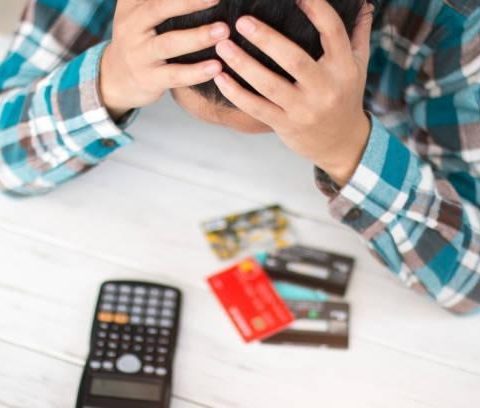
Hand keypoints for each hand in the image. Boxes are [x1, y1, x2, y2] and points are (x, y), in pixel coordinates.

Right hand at [100, 0, 228, 118]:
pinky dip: (196, 72)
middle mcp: (132, 27)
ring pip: (169, 44)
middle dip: (189, 2)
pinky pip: (175, 75)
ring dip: (198, 37)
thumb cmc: (138, 40)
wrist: (115, 78)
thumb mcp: (137, 11)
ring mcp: (140, 54)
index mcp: (133, 6)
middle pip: (159, 9)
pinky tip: (216, 68)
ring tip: (223, 31)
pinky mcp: (149, 79)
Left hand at [213, 0, 374, 185]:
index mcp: (344, 67)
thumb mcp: (358, 66)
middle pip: (293, 59)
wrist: (341, 143)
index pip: (332, 31)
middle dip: (266, 39)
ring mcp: (303, 109)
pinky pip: (257, 108)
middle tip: (242, 21)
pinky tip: (220, 78)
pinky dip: (236, 93)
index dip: (315, 9)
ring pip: (269, 85)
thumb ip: (357, 33)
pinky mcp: (286, 125)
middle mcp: (325, 88)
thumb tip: (361, 2)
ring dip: (243, 65)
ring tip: (222, 46)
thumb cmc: (346, 96)